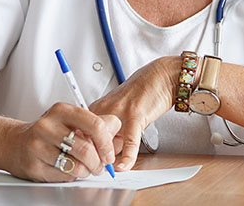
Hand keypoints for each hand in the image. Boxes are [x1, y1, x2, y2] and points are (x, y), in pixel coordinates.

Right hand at [5, 102, 120, 181]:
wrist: (14, 143)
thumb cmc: (49, 132)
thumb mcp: (71, 120)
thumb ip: (96, 124)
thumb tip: (117, 132)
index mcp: (62, 110)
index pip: (95, 125)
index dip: (107, 143)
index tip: (109, 153)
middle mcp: (48, 126)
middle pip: (86, 149)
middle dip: (98, 162)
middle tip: (101, 166)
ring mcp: (38, 146)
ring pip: (75, 165)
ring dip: (87, 171)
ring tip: (87, 168)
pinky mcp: (33, 165)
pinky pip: (63, 176)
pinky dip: (72, 176)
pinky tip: (69, 169)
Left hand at [89, 56, 178, 171]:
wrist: (161, 76)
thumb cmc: (143, 91)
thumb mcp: (119, 110)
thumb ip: (111, 128)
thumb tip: (106, 151)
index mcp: (98, 107)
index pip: (81, 134)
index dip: (84, 150)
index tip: (86, 161)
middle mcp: (105, 109)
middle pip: (91, 139)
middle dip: (96, 156)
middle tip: (100, 167)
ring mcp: (119, 112)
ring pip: (107, 142)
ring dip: (110, 157)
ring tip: (114, 165)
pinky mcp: (135, 117)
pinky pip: (129, 141)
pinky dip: (127, 156)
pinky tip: (124, 166)